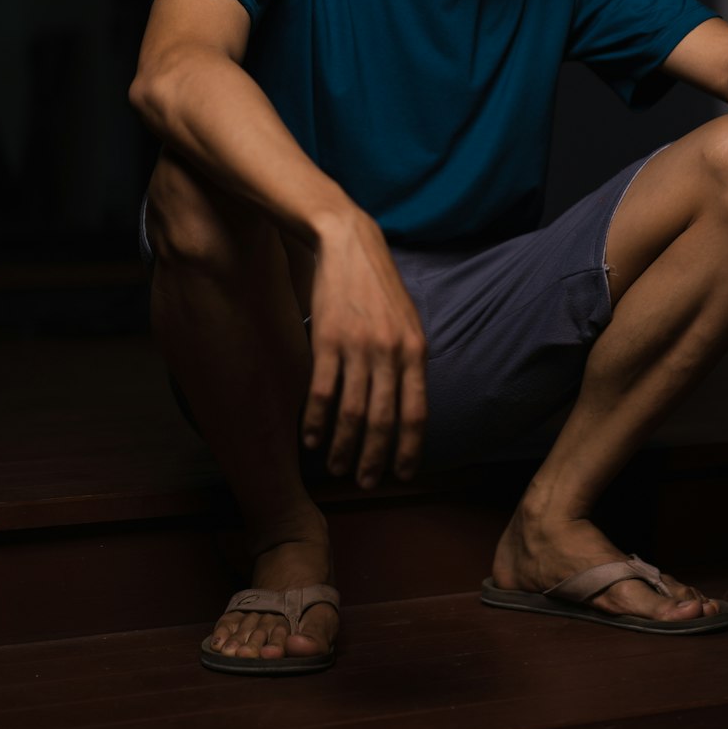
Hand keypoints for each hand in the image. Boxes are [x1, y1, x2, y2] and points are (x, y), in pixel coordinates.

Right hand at [301, 208, 427, 487]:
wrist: (349, 246)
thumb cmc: (380, 287)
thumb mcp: (409, 321)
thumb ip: (410, 361)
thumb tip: (409, 405)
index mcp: (416, 350)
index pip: (417, 412)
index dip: (408, 448)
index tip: (401, 474)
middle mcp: (390, 352)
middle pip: (383, 420)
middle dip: (375, 458)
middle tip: (366, 482)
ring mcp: (358, 347)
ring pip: (351, 412)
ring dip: (343, 446)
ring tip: (337, 467)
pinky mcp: (327, 341)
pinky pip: (322, 392)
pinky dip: (315, 421)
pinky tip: (310, 439)